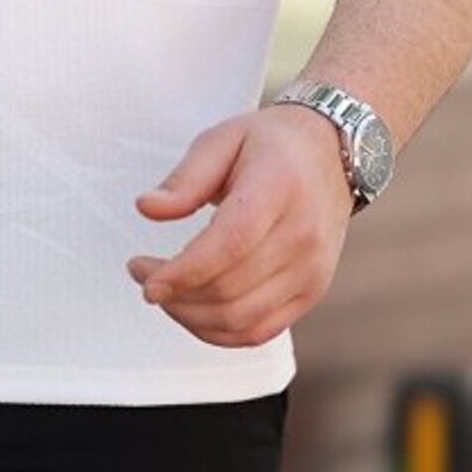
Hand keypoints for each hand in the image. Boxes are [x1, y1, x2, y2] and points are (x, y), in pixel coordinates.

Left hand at [126, 103, 357, 347]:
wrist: (330, 154)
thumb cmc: (269, 144)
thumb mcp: (222, 139)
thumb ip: (185, 178)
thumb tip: (146, 208)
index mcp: (280, 187)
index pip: (231, 243)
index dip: (184, 271)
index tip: (145, 279)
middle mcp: (303, 235)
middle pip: (231, 288)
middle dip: (175, 292)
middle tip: (140, 271)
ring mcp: (312, 270)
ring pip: (241, 318)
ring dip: (190, 316)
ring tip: (164, 290)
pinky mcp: (312, 292)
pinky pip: (260, 331)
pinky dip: (218, 332)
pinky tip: (191, 310)